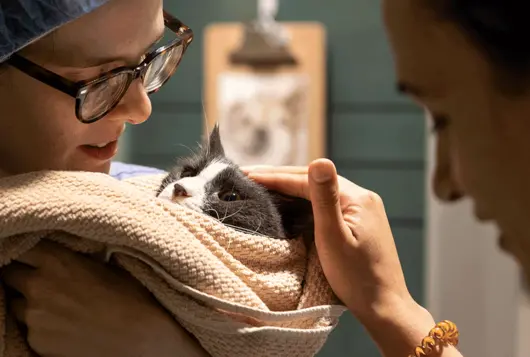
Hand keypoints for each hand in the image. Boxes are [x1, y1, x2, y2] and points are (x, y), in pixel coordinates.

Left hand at [1, 240, 209, 356]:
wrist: (138, 338)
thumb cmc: (130, 298)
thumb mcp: (105, 265)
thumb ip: (74, 258)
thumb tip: (66, 252)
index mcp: (56, 261)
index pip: (21, 248)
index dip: (28, 252)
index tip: (35, 255)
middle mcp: (38, 286)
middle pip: (10, 274)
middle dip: (23, 275)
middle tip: (44, 280)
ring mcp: (34, 317)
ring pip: (16, 304)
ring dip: (29, 302)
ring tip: (57, 305)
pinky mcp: (36, 342)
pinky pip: (28, 328)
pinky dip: (40, 325)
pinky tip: (63, 323)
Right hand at [243, 159, 410, 315]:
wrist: (384, 307)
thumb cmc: (357, 278)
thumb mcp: (335, 237)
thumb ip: (325, 198)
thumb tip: (320, 160)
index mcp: (357, 198)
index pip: (307, 179)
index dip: (275, 177)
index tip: (248, 175)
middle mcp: (362, 198)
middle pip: (314, 181)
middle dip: (279, 177)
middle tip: (248, 176)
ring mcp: (362, 211)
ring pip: (319, 192)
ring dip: (290, 188)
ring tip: (262, 186)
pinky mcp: (359, 223)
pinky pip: (326, 205)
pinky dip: (303, 202)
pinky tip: (288, 204)